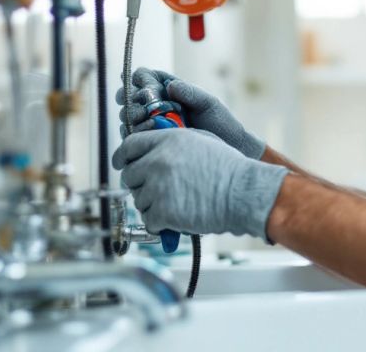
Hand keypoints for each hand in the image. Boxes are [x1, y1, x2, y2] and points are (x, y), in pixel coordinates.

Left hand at [114, 128, 287, 238]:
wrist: (243, 193)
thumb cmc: (229, 169)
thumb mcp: (202, 140)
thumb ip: (174, 142)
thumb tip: (155, 150)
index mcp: (167, 140)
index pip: (129, 146)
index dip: (123, 157)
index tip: (122, 164)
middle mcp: (158, 161)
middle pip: (129, 176)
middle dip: (140, 185)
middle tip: (157, 192)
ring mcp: (158, 187)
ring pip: (139, 201)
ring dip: (153, 205)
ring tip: (177, 204)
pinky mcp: (163, 211)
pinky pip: (148, 221)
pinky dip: (160, 224)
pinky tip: (176, 219)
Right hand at [116, 68, 265, 158]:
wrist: (229, 150)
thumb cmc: (221, 123)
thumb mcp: (208, 103)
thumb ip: (190, 93)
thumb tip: (170, 85)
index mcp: (169, 89)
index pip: (143, 77)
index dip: (137, 79)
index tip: (138, 84)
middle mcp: (158, 105)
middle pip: (131, 97)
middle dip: (130, 98)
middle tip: (140, 104)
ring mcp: (153, 124)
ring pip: (129, 116)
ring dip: (131, 115)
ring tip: (144, 119)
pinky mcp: (152, 142)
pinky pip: (134, 136)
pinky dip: (135, 132)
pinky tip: (146, 132)